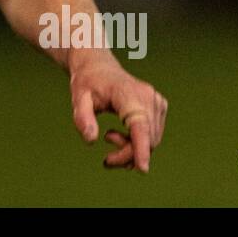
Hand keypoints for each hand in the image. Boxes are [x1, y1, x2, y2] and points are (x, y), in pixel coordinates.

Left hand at [69, 56, 167, 172]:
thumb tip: (91, 140)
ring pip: (152, 141)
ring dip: (131, 150)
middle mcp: (148, 97)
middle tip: (106, 158)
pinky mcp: (160, 107)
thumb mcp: (77, 97)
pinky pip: (153, 136)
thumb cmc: (88, 82)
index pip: (139, 125)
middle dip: (126, 155)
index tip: (142, 169)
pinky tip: (122, 133)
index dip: (141, 149)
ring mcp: (157, 102)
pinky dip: (139, 143)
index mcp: (128, 94)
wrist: (99, 67)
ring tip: (109, 136)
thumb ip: (82, 118)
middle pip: (146, 140)